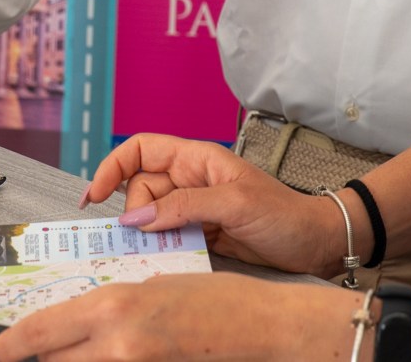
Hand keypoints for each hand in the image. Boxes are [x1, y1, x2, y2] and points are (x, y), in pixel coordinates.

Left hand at [0, 274, 351, 361]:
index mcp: (115, 306)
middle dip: (34, 361)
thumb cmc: (221, 301)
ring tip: (58, 358)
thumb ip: (112, 308)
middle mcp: (117, 345)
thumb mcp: (156, 286)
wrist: (269, 331)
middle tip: (16, 359)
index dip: (10, 346)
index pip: (42, 331)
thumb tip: (80, 321)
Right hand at [85, 134, 345, 277]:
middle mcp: (189, 181)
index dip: (112, 166)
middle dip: (136, 212)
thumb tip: (137, 217)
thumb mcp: (236, 204)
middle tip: (149, 235)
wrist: (315, 245)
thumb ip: (186, 206)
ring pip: (150, 218)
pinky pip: (166, 240)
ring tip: (162, 249)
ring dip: (148, 235)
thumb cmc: (286, 215)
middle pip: (139, 190)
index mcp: (197, 159)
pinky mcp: (199, 235)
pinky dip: (161, 250)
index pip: (141, 150)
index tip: (95, 195)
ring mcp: (193, 209)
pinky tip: (168, 259)